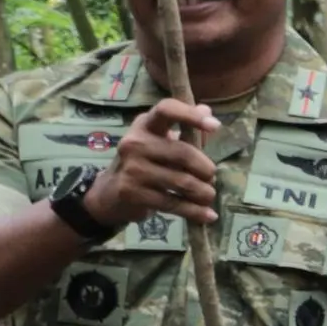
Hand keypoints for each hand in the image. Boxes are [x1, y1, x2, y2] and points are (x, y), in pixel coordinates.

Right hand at [85, 98, 221, 228]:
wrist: (110, 193)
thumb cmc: (146, 162)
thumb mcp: (162, 143)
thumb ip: (186, 130)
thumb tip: (207, 110)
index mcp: (145, 125)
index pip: (166, 110)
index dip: (191, 115)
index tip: (216, 126)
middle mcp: (134, 142)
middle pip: (183, 153)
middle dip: (206, 169)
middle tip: (212, 177)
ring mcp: (131, 168)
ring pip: (182, 181)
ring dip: (203, 192)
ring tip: (208, 195)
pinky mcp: (131, 192)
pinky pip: (172, 203)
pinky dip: (194, 211)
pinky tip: (208, 216)